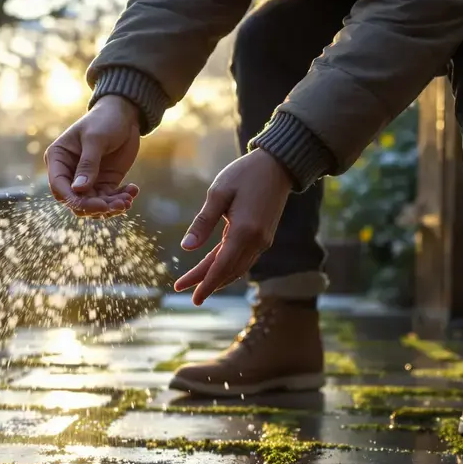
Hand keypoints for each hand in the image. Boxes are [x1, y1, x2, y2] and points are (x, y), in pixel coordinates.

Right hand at [45, 95, 140, 216]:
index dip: (74, 199)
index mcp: (58, 159)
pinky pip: (108, 199)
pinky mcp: (103, 183)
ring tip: (128, 200)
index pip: (59, 187)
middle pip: (76, 200)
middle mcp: (69, 173)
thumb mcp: (95, 140)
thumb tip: (79, 190)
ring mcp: (86, 180)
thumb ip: (87, 165)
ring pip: (93, 203)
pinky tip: (133, 191)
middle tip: (118, 205)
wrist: (124, 115)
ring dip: (111, 206)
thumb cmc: (104, 120)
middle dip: (96, 206)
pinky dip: (120, 199)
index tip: (96, 204)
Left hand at [174, 149, 292, 304]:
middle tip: (183, 291)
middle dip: (206, 283)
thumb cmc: (245, 174)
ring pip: (236, 267)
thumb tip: (186, 248)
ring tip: (194, 283)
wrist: (279, 165)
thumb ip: (203, 222)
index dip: (206, 283)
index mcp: (244, 231)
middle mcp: (257, 241)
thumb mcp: (218, 193)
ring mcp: (263, 240)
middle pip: (227, 270)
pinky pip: (243, 258)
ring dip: (216, 276)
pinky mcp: (264, 236)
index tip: (193, 298)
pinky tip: (214, 269)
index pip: (221, 266)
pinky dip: (227, 266)